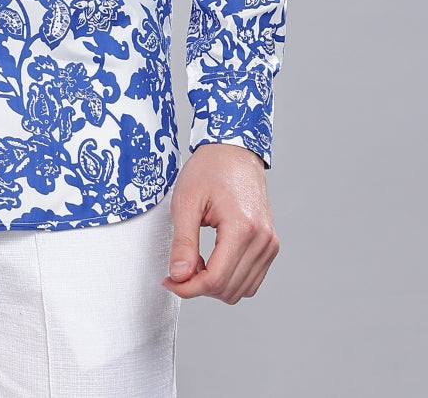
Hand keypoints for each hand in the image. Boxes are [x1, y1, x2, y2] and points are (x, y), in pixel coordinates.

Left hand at [163, 142, 278, 302]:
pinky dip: (230, 279)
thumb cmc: (209, 169)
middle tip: (179, 267)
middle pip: (229, 290)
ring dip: (215, 285)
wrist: (233, 151)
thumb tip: (179, 276)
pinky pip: (251, 279)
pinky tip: (212, 260)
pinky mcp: (270, 244)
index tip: (169, 281)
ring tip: (195, 261)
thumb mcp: (186, 201)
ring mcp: (270, 243)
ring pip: (242, 290)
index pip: (216, 280)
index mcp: (242, 228)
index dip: (188, 288)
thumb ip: (183, 242)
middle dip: (199, 286)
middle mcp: (262, 240)